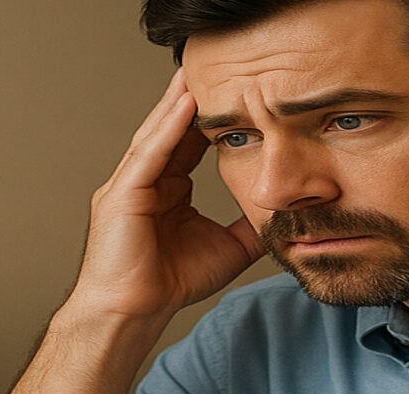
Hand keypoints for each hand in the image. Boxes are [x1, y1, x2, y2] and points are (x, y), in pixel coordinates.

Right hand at [70, 69, 264, 321]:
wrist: (134, 313)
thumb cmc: (168, 284)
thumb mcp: (228, 248)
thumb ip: (251, 226)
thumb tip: (286, 215)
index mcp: (168, 190)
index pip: (190, 144)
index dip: (212, 119)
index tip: (238, 94)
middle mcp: (147, 180)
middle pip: (173, 129)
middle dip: (193, 98)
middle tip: (217, 66)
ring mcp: (131, 183)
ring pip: (159, 133)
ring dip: (179, 102)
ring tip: (198, 71)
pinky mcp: (121, 193)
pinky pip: (148, 153)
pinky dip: (167, 128)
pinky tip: (185, 104)